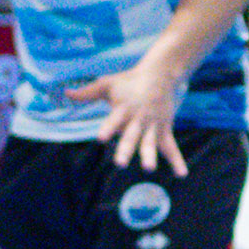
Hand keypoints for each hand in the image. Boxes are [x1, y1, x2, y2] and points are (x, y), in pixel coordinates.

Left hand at [70, 54, 187, 175]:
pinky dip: (177, 160)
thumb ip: (87, 92)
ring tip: (148, 169)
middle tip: (119, 163)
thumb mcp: (107, 84)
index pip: (114, 120)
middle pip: (131, 136)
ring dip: (149, 156)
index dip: (108, 129)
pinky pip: (171, 147)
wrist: (160, 75)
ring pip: (150, 143)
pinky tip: (182, 174)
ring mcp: (152, 126)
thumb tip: (66, 93)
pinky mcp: (164, 130)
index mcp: (123, 109)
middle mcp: (138, 119)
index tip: (101, 138)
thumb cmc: (129, 82)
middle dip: (126, 149)